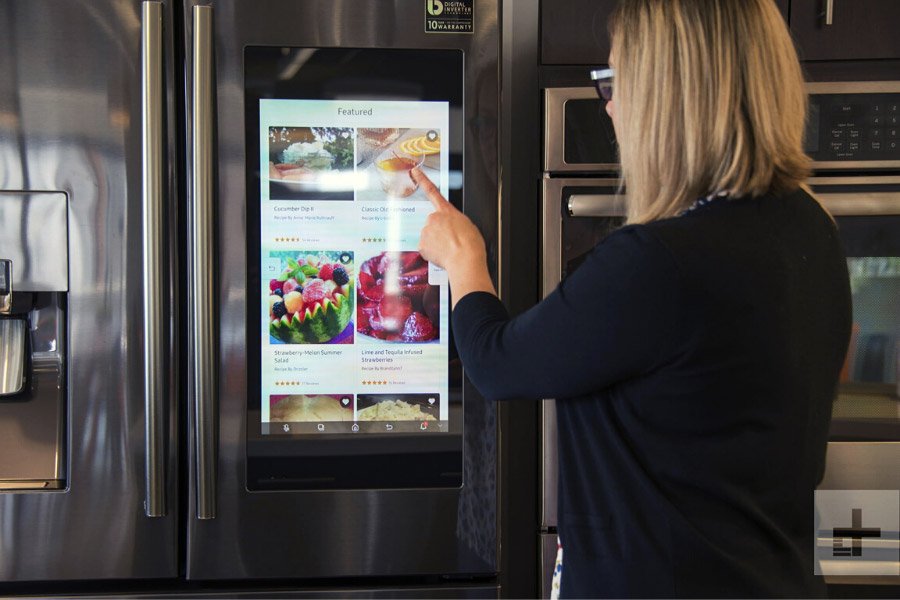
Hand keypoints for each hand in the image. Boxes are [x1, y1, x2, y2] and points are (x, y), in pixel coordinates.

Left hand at [412, 168, 495, 306]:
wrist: (465, 259)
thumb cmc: (470, 244)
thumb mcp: (467, 224)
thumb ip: (453, 221)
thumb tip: (448, 228)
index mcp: (446, 211)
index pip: (432, 191)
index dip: (422, 180)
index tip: (414, 171)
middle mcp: (433, 218)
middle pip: (432, 223)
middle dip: (439, 231)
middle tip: (451, 241)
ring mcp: (426, 231)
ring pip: (429, 236)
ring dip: (436, 242)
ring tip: (449, 249)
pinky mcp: (422, 245)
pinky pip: (426, 248)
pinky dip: (432, 252)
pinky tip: (442, 255)